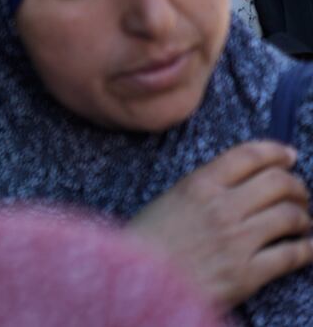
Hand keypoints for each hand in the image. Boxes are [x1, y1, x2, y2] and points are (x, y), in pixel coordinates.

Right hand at [128, 140, 312, 307]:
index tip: (289, 155)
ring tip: (301, 223)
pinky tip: (305, 248)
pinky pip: (292, 255)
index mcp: (199, 185)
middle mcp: (221, 207)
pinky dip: (306, 249)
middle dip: (297, 186)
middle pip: (278, 183)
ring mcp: (236, 240)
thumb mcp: (171, 200)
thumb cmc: (150, 241)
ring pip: (291, 216)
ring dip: (303, 218)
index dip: (276, 152)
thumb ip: (206, 187)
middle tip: (299, 194)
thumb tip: (247, 179)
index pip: (249, 156)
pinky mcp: (247, 273)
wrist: (138, 282)